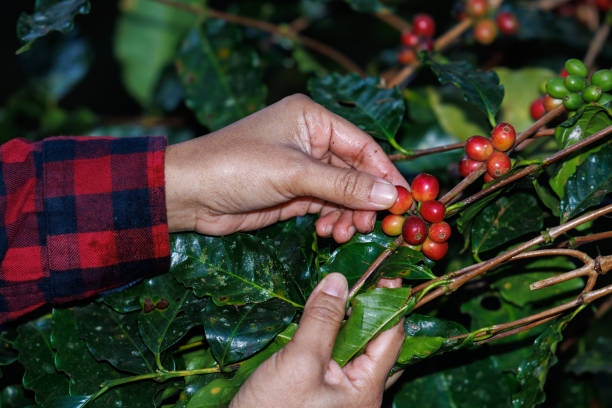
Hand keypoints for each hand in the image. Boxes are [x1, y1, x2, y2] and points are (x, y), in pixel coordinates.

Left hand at [165, 94, 408, 241]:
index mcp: (312, 119)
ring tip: (345, 232)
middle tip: (373, 226)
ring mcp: (302, 168)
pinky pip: (325, 205)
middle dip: (365, 200)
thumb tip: (392, 197)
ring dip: (348, 213)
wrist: (189, 193)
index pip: (363, 146)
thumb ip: (343, 186)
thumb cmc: (238, 167)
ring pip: (342, 192)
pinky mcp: (293, 192)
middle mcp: (311, 140)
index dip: (385, 174)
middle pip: (355, 171)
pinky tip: (329, 232)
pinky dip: (332, 219)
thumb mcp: (293, 174)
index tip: (405, 202)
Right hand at [230, 273, 404, 407]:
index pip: (391, 335)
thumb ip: (322, 321)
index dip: (389, 302)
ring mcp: (340, 395)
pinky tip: (318, 321)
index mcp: (366, 388)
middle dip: (369, 309)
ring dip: (346, 321)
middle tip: (360, 280)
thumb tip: (339, 280)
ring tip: (338, 293)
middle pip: (375, 342)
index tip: (385, 274)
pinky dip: (329, 335)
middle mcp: (360, 393)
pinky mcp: (319, 394)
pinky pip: (334, 359)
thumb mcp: (299, 362)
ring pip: (353, 349)